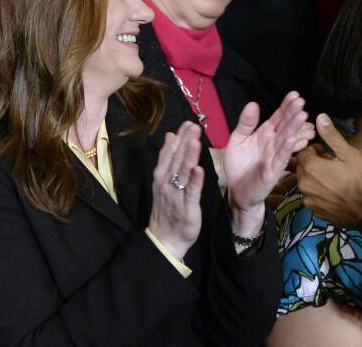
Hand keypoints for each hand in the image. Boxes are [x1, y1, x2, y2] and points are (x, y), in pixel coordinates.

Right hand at [148, 121, 205, 260]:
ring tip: (195, 141)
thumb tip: (170, 135)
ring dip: (188, 156)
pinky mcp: (186, 207)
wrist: (165, 238)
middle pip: (176, 159)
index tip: (188, 122)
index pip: (171, 152)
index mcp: (162, 174)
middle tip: (193, 125)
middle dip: (184, 142)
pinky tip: (199, 169)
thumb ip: (168, 158)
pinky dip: (194, 181)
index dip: (179, 137)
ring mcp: (176, 195)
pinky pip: (191, 192)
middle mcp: (167, 182)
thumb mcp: (164, 180)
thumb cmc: (168, 207)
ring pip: (182, 173)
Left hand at [223, 93, 307, 235]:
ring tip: (303, 115)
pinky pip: (281, 159)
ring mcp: (275, 157)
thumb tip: (253, 103)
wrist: (236, 191)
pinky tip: (294, 139)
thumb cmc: (239, 164)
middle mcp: (273, 143)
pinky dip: (287, 149)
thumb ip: (246, 123)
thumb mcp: (238, 139)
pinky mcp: (273, 172)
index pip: (278, 117)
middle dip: (293, 114)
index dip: (286, 106)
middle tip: (301, 101)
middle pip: (285, 126)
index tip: (295, 95)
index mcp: (266, 134)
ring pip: (286, 140)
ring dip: (295, 128)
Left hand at [295, 114, 361, 229]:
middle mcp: (304, 184)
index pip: (302, 152)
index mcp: (311, 168)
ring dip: (315, 177)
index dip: (314, 150)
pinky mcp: (314, 210)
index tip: (326, 152)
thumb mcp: (349, 154)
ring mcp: (308, 199)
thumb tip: (320, 116)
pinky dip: (318, 191)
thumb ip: (331, 136)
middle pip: (302, 167)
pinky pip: (311, 196)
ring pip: (306, 182)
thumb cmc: (360, 180)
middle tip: (331, 163)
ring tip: (333, 177)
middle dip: (313, 163)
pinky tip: (333, 191)